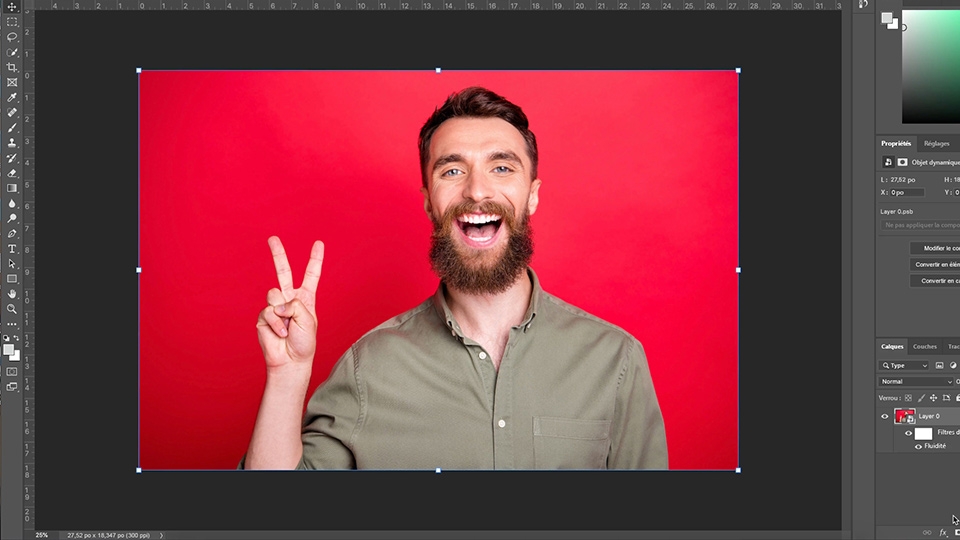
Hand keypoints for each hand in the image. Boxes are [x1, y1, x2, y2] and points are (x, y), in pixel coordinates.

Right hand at [257, 236, 324, 370]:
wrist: (290, 361)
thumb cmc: (303, 343)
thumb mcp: (308, 320)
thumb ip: (295, 305)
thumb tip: (276, 303)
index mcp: (305, 298)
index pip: (311, 275)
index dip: (315, 259)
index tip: (318, 243)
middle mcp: (289, 299)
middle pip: (283, 272)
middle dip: (278, 254)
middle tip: (272, 238)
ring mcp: (275, 306)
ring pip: (274, 294)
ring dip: (283, 312)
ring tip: (287, 327)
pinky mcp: (264, 316)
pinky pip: (269, 311)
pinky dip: (277, 323)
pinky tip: (280, 333)